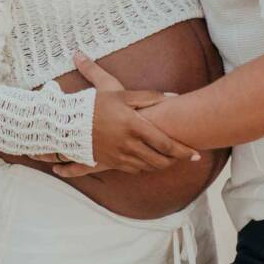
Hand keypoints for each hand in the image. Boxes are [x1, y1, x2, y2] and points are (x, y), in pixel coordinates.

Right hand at [49, 52, 200, 177]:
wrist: (68, 123)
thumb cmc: (97, 104)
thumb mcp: (122, 93)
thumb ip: (149, 96)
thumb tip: (173, 96)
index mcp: (133, 125)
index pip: (165, 143)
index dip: (183, 150)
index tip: (195, 153)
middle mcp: (128, 144)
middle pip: (160, 159)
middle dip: (176, 160)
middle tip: (188, 157)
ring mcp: (119, 156)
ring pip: (149, 167)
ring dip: (163, 165)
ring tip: (173, 159)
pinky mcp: (112, 163)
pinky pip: (135, 170)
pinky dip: (146, 167)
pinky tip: (151, 161)